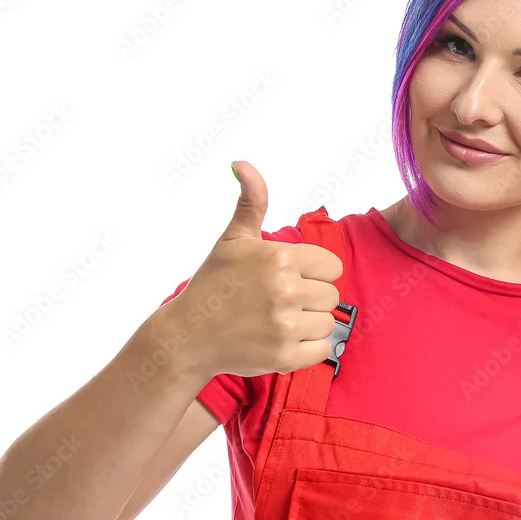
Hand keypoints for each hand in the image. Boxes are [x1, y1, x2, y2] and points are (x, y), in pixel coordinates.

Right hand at [169, 160, 343, 380]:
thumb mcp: (233, 239)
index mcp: (280, 258)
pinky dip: (307, 349)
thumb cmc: (214, 284)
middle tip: (278, 303)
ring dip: (309, 324)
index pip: (332, 267)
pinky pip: (323, 350)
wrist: (188, 336)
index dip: (313, 273)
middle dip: (310, 299)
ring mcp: (285, 325)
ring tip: (278, 321)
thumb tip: (242, 163)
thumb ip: (251, 201)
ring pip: (328, 323)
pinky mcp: (285, 356)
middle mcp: (286, 290)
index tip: (288, 279)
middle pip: (332, 296)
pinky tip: (281, 341)